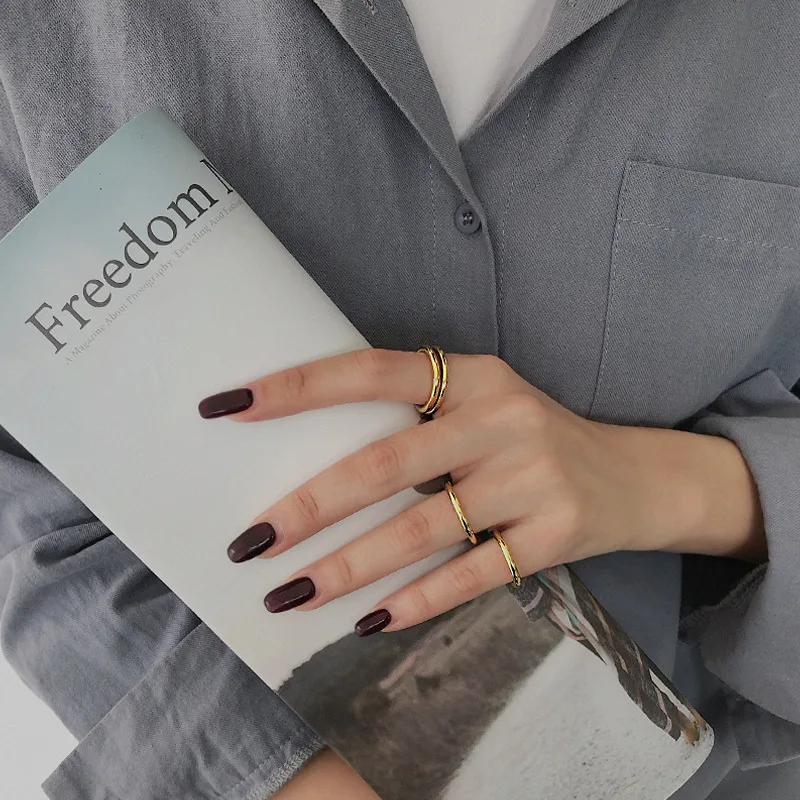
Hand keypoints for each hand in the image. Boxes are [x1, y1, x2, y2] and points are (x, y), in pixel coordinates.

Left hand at [201, 348, 765, 633]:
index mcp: (474, 375)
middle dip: (310, 506)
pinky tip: (368, 620)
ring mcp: (532, 479)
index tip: (230, 407)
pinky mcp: (555, 536)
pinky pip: (472, 575)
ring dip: (348, 567)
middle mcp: (502, 419)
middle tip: (251, 542)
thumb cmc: (533, 438)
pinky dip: (416, 601)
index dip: (300, 388)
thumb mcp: (482, 404)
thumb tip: (313, 455)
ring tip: (291, 594)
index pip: (373, 370)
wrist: (636, 477)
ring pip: (422, 530)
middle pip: (388, 463)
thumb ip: (417, 416)